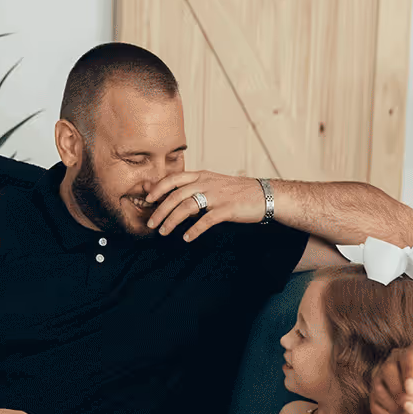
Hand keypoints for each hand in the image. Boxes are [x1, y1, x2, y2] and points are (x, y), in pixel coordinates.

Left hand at [145, 170, 266, 241]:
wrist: (264, 194)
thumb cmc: (237, 191)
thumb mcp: (213, 183)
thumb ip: (193, 188)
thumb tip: (172, 194)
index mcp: (202, 175)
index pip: (174, 179)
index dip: (158, 188)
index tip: (148, 200)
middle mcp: (207, 183)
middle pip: (176, 195)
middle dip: (160, 210)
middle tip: (151, 224)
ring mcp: (217, 196)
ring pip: (187, 207)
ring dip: (172, 221)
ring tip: (164, 232)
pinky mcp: (227, 209)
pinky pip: (206, 220)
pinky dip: (195, 230)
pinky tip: (187, 238)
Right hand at [368, 344, 412, 413]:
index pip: (409, 356)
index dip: (409, 373)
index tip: (412, 390)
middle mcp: (398, 359)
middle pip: (387, 370)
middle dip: (401, 395)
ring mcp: (384, 375)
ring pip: (378, 388)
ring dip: (397, 407)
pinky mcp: (377, 393)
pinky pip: (375, 404)